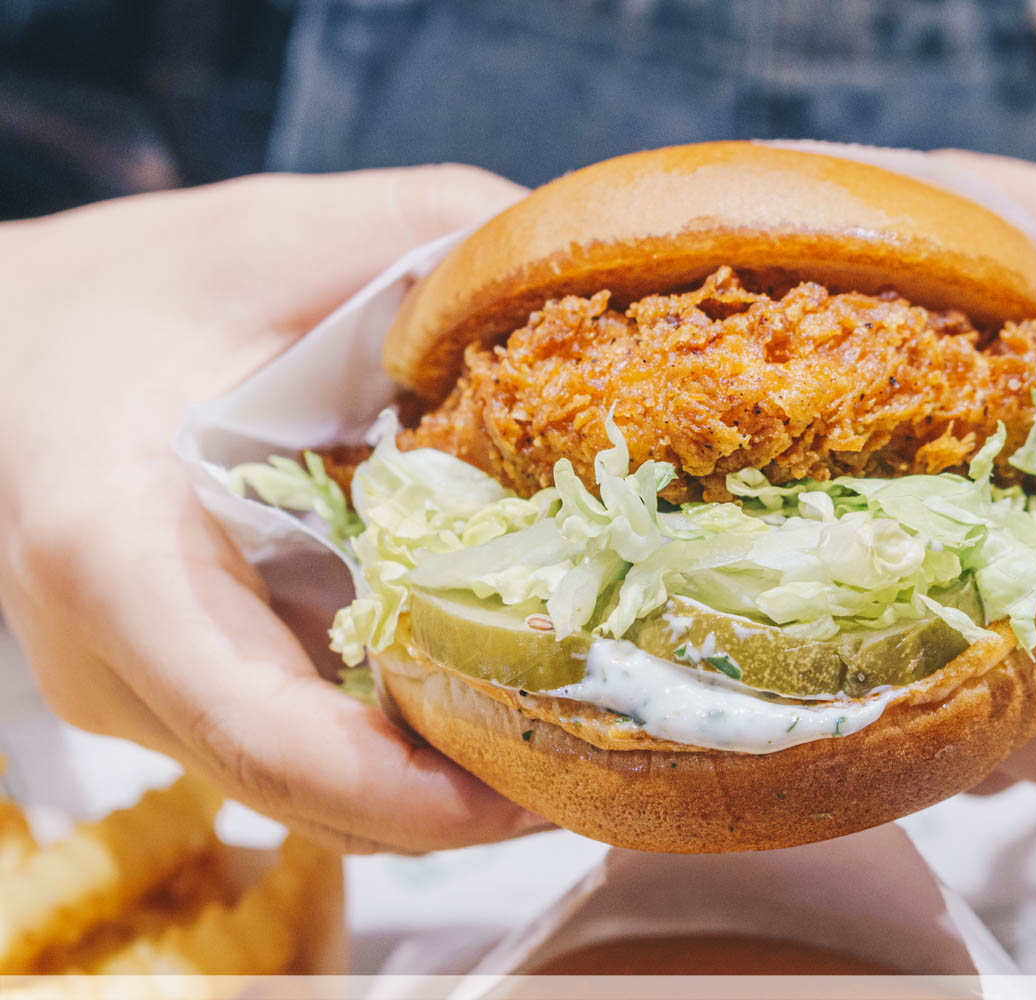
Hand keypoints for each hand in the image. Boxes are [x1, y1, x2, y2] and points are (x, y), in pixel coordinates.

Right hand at [0, 166, 551, 852]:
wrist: (10, 340)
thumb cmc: (130, 287)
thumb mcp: (278, 237)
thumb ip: (428, 234)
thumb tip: (577, 268)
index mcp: (114, 551)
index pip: (267, 732)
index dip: (410, 792)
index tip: (532, 790)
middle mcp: (110, 657)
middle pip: (304, 789)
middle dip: (457, 802)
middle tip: (600, 758)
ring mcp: (132, 691)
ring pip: (303, 790)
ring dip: (434, 786)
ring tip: (567, 734)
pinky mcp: (163, 694)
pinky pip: (292, 751)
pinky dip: (392, 747)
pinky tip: (486, 696)